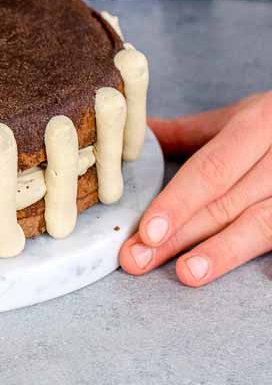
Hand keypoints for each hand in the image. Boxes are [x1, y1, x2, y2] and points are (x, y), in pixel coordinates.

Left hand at [119, 92, 271, 286]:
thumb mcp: (235, 119)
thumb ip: (184, 133)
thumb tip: (134, 137)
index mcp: (256, 125)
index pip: (211, 170)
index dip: (177, 203)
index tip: (147, 231)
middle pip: (227, 204)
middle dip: (179, 236)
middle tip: (139, 259)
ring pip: (260, 225)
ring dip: (220, 253)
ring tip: (186, 273)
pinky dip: (264, 258)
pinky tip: (228, 272)